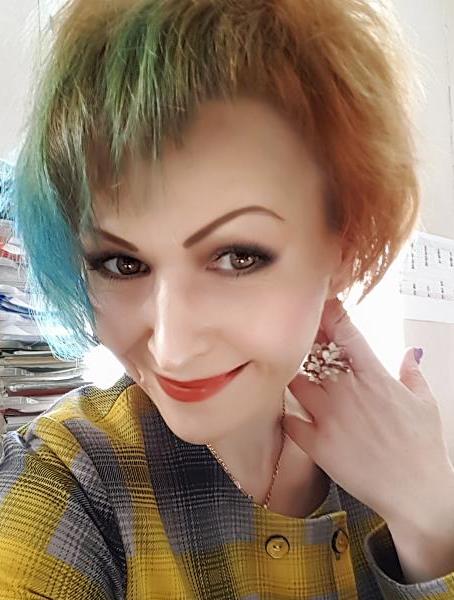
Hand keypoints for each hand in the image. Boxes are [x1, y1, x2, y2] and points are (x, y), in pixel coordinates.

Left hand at [283, 298, 453, 525]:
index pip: (345, 333)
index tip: (321, 306)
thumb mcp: (425, 403)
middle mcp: (347, 392)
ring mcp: (329, 417)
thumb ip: (412, 373)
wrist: (416, 493)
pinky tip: (292, 414)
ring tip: (291, 375)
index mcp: (374, 377)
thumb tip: (410, 353)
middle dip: (305, 342)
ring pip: (294, 381)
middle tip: (299, 339)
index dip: (329, 315)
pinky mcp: (317, 444)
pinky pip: (288, 420)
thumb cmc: (423, 449)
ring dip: (291, 375)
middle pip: (313, 352)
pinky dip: (287, 414)